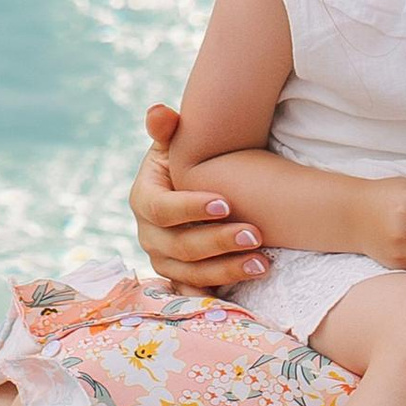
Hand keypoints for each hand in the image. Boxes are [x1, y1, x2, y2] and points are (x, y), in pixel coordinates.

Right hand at [132, 107, 265, 291]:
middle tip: (255, 234)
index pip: (162, 209)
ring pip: (191, 272)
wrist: (194, 188)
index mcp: (142, 199)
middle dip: (218, 241)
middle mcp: (148, 235)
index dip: (191, 209)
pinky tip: (247, 290)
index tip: (227, 203)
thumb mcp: (176, 143)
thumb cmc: (188, 161)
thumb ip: (167, 129)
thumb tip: (159, 112)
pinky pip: (197, 291)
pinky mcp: (180, 277)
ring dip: (227, 269)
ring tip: (263, 263)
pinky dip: (219, 293)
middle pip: (180, 246)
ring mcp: (163, 260)